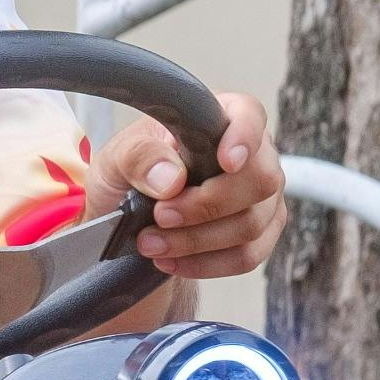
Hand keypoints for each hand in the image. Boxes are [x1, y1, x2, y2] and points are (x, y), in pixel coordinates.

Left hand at [103, 90, 283, 280]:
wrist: (123, 218)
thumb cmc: (128, 174)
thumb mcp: (116, 157)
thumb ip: (138, 156)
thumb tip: (171, 180)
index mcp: (220, 119)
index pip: (249, 115)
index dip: (245, 137)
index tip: (224, 161)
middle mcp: (253, 155)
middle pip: (261, 180)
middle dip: (207, 205)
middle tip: (160, 215)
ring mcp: (263, 197)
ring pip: (252, 224)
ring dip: (197, 240)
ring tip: (150, 243)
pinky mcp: (260, 234)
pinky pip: (248, 255)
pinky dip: (206, 264)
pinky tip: (170, 261)